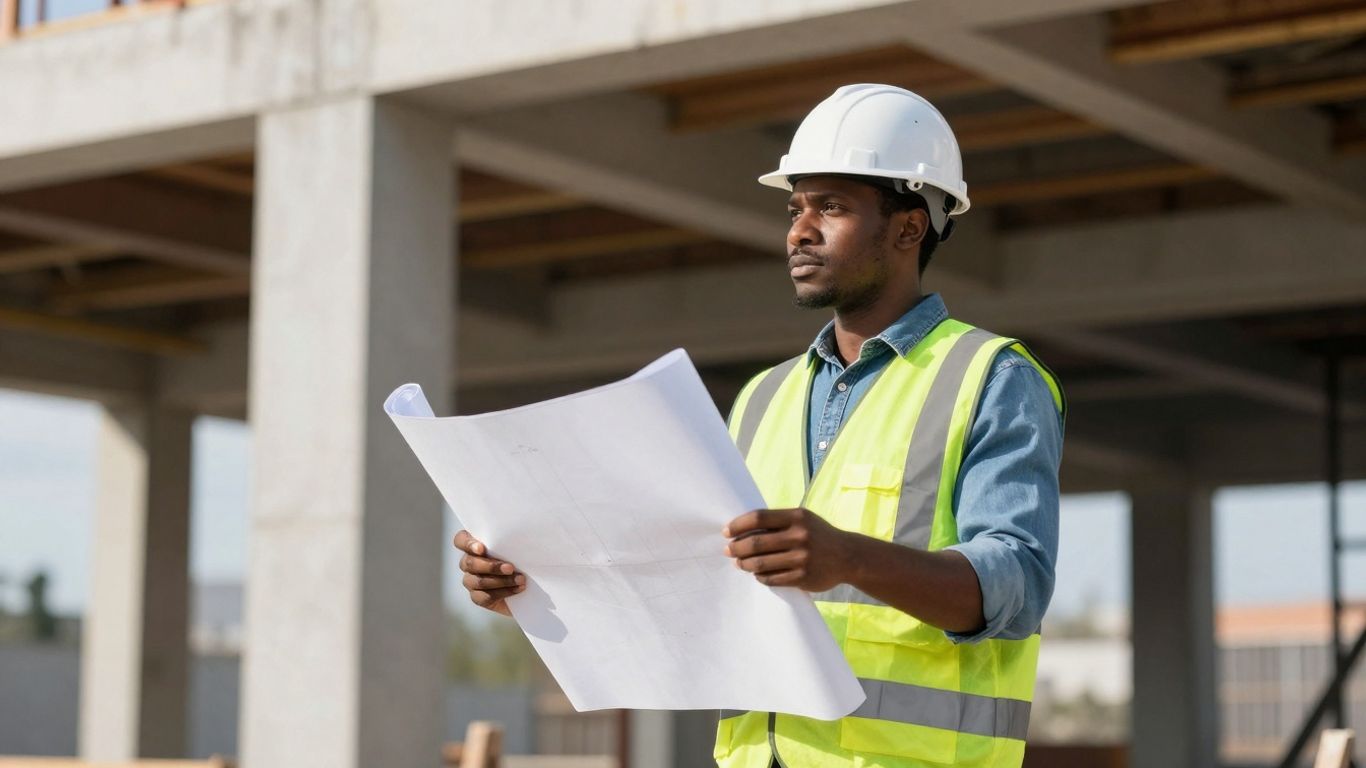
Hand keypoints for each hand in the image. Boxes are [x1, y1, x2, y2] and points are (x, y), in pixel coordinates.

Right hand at [453, 530, 524, 616]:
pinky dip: (503, 592)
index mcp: (474, 545)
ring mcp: (471, 580)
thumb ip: (512, 539)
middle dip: (491, 566)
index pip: (460, 540)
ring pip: (478, 581)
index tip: (481, 549)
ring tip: (520, 579)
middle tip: (510, 567)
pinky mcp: (478, 597)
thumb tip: (521, 532)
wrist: (531, 586)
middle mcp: (468, 562)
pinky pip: (485, 596)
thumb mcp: (519, 546)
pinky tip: (518, 588)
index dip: (467, 544)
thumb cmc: (523, 557)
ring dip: (502, 580)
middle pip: (469, 563)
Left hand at [723, 508, 854, 591]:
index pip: (758, 518)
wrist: (848, 556)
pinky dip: (760, 576)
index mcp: (797, 517)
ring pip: (760, 563)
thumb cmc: (818, 535)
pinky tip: (756, 573)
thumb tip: (742, 529)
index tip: (726, 532)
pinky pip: (772, 579)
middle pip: (756, 542)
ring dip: (744, 564)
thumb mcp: (803, 519)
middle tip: (728, 551)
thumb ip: (777, 522)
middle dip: (736, 548)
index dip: (738, 525)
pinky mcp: (803, 577)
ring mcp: (802, 558)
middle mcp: (799, 536)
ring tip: (739, 563)